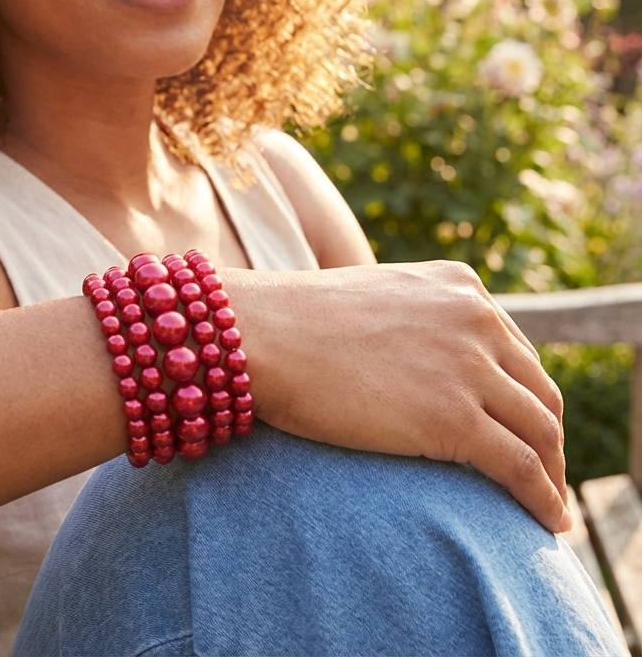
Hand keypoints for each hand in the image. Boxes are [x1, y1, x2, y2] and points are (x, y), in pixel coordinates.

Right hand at [232, 261, 569, 533]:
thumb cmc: (292, 324)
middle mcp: (476, 318)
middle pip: (538, 391)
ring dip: (551, 474)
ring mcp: (469, 366)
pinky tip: (546, 522)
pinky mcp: (455, 417)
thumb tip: (414, 368)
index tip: (520, 429)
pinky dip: (543, 501)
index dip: (523, 397)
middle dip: (545, 437)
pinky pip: (523, 468)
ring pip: (541, 432)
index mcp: (459, 286)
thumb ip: (411, 324)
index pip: (516, 351)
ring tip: (546, 506)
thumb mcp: (372, 303)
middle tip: (542, 475)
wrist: (257, 333)